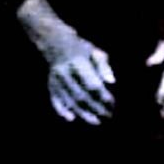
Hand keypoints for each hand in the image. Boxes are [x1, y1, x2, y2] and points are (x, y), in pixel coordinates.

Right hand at [17, 0, 114, 125]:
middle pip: (81, 95)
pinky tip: (72, 118)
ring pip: (70, 100)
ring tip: (96, 121)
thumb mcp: (95, 52)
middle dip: (95, 108)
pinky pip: (55, 100)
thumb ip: (103, 66)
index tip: (113, 104)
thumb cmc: (81, 48)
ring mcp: (55, 80)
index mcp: (78, 62)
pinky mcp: (50, 85)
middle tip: (108, 115)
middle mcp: (65, 72)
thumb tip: (112, 82)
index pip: (92, 84)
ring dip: (83, 113)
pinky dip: (62, 111)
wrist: (55, 42)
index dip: (103, 96)